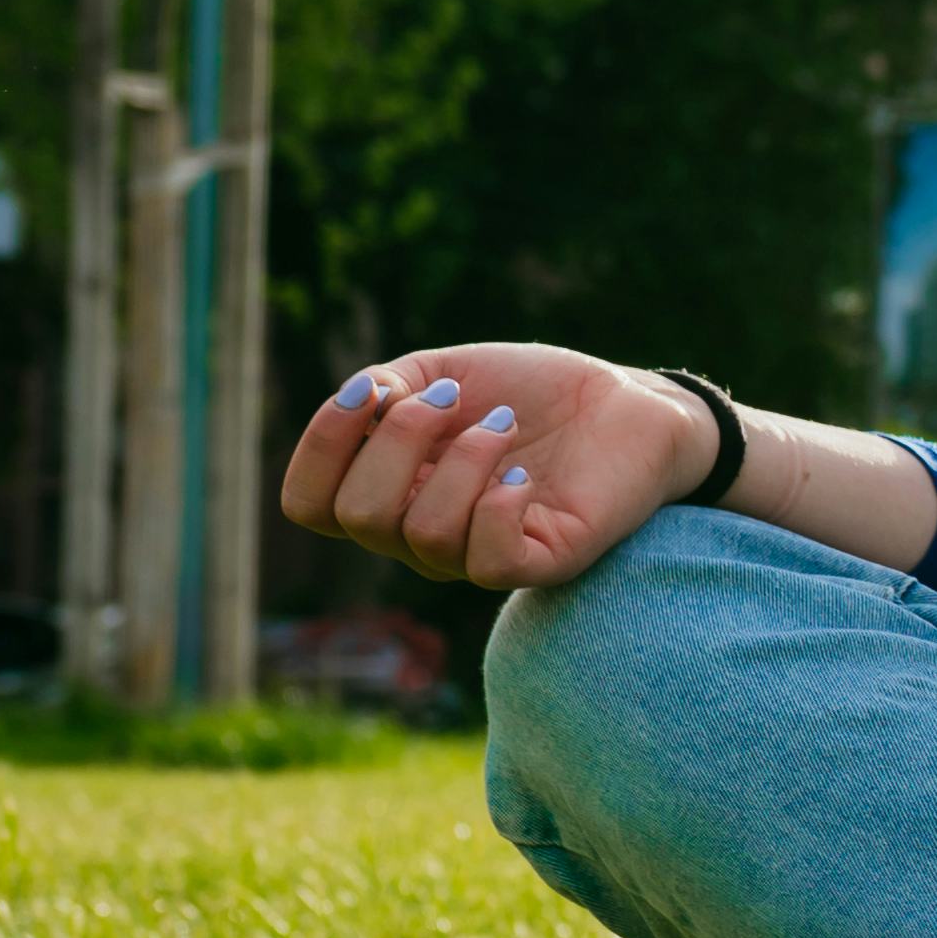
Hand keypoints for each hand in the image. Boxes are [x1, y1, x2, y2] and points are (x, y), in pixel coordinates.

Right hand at [278, 344, 721, 593]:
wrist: (628, 401)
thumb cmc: (531, 391)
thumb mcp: (444, 372)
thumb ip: (385, 388)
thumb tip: (360, 405)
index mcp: (388, 491)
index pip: (308, 504)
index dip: (321, 446)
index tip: (372, 389)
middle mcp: (419, 534)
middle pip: (357, 516)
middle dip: (399, 440)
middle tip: (456, 399)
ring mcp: (477, 553)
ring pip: (421, 534)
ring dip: (462, 461)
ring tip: (504, 424)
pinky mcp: (539, 563)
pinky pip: (487, 564)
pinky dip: (496, 507)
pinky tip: (522, 475)